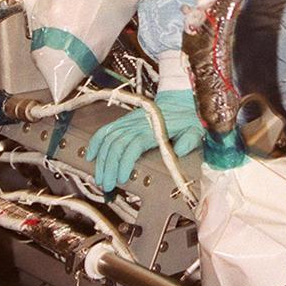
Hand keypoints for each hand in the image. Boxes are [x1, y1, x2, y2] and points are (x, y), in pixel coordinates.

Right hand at [87, 90, 202, 190]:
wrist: (181, 100)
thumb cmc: (187, 117)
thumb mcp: (194, 129)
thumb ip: (188, 140)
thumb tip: (181, 150)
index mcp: (153, 127)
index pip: (133, 146)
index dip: (125, 163)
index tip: (122, 179)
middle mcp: (138, 123)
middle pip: (116, 144)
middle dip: (108, 167)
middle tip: (107, 185)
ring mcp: (130, 121)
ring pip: (108, 138)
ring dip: (101, 159)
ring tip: (100, 177)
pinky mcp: (125, 120)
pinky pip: (106, 129)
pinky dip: (96, 142)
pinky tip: (91, 155)